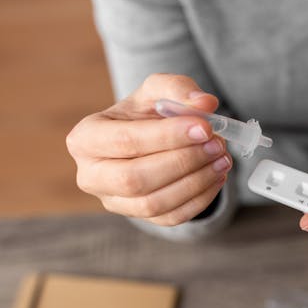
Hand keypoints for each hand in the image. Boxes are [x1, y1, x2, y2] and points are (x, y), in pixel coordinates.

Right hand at [66, 73, 232, 225]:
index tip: (204, 127)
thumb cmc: (146, 113)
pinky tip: (217, 177)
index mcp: (85, 139)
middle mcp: (91, 176)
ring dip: (196, 182)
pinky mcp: (138, 217)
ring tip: (222, 159)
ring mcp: (114, 202)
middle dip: (182, 162)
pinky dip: (200, 199)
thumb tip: (205, 103)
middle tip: (216, 145)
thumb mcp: (157, 90)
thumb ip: (179, 89)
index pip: (125, 141)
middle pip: (135, 179)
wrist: (147, 139)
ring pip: (154, 203)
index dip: (167, 136)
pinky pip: (171, 217)